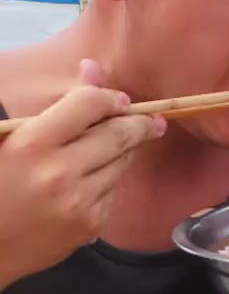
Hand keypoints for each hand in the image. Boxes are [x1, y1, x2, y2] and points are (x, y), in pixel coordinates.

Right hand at [0, 60, 165, 281]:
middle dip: (138, 123)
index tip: (117, 101)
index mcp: (31, 144)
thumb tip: (93, 68)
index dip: (107, 97)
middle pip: (118, 134)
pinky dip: (108, 181)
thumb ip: (58, 106)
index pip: (90, 103)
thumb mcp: (12, 138)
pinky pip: (113, 191)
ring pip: (121, 163)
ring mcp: (78, 202)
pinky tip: (87, 182)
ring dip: (122, 152)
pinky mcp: (89, 225)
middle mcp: (59, 173)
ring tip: (113, 148)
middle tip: (150, 120)